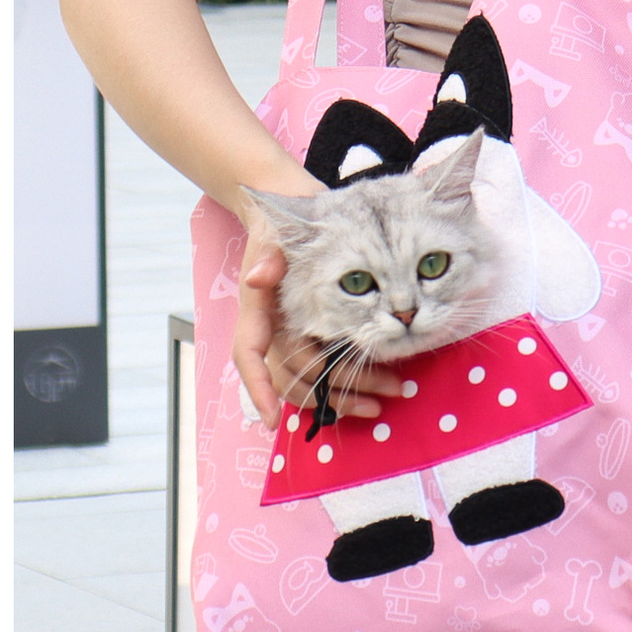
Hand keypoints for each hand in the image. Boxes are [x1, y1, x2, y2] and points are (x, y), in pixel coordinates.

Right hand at [231, 220, 401, 427]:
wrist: (293, 211)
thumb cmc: (283, 225)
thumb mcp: (277, 232)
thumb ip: (270, 254)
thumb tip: (259, 278)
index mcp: (259, 310)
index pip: (249, 355)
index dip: (257, 389)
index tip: (271, 421)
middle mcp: (274, 330)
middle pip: (294, 376)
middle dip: (332, 393)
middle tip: (378, 399)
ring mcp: (293, 336)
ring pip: (311, 381)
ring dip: (344, 397)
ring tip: (383, 400)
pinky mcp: (314, 335)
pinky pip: (324, 372)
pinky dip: (346, 386)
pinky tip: (374, 392)